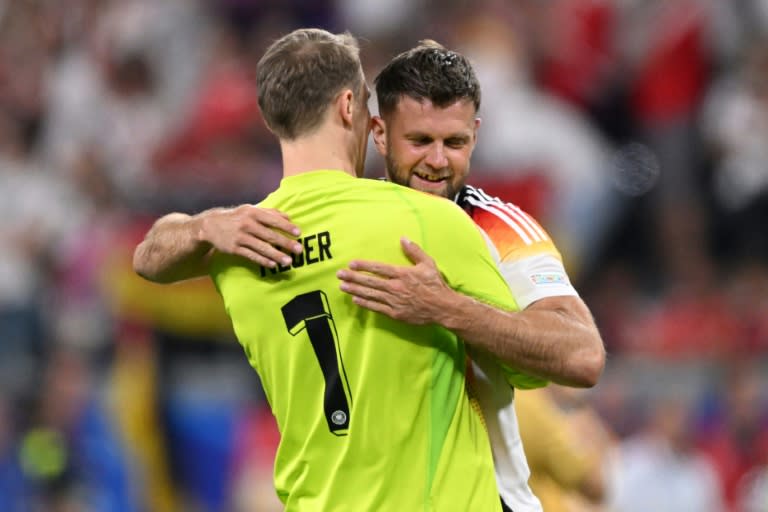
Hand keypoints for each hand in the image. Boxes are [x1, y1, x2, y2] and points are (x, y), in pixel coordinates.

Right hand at [200, 205, 302, 267]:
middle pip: (269, 235)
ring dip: (276, 255)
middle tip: (299, 250)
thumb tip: (289, 218)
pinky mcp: (234, 249)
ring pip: (261, 247)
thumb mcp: (251, 210)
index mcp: (253, 213)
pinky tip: (273, 265)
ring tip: (289, 261)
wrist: (211, 225)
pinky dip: (263, 260)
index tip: (298, 233)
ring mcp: (240, 237)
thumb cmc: (237, 217)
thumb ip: (270, 212)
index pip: (273, 220)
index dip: (286, 227)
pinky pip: (251, 255)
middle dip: (285, 243)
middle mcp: (247, 224)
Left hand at [336, 237, 452, 324]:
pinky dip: (365, 304)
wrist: (443, 308)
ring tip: (342, 286)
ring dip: (355, 290)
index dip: (364, 266)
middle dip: (353, 278)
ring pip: (370, 294)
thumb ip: (414, 251)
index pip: (378, 268)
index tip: (351, 264)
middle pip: (370, 281)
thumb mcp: (428, 264)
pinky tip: (355, 300)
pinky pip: (377, 308)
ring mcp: (394, 301)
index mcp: (402, 274)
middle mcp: (396, 287)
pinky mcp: (395, 313)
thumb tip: (403, 238)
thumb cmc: (436, 285)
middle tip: (339, 275)